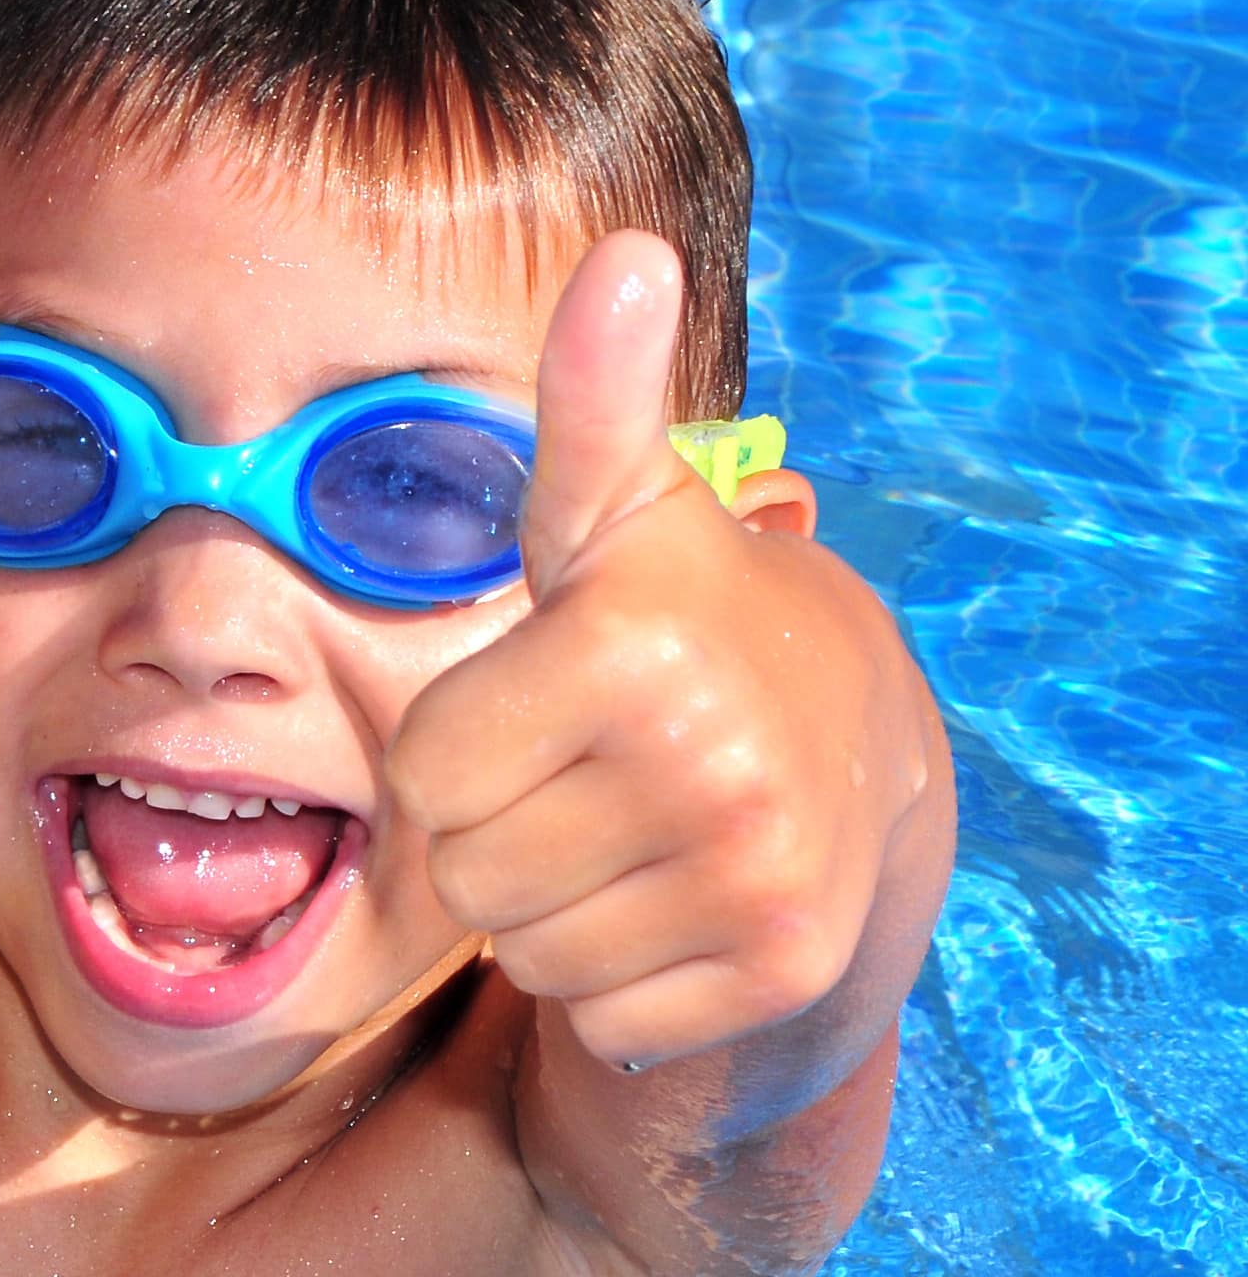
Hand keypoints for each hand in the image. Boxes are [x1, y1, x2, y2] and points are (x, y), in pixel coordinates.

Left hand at [385, 231, 927, 1072]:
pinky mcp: (777, 971)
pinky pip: (602, 1017)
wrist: (856, 756)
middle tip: (583, 782)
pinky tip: (672, 906)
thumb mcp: (623, 521)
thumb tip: (623, 260)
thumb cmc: (681, 635)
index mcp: (637, 648)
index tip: (540, 712)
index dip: (459, 750)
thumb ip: (592, 414)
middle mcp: (711, 764)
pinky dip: (619, 982)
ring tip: (626, 839)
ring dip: (553, 913)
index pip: (419, 777)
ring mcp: (757, 877)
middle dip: (499, 838)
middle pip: (464, 878)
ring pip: (528, 954)